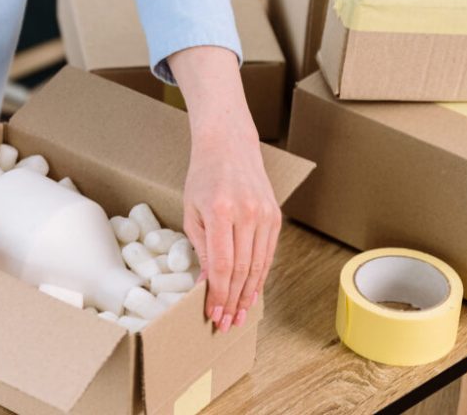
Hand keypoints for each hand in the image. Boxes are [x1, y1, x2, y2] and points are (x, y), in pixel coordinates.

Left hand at [166, 45, 280, 332]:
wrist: (229, 145)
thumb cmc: (203, 177)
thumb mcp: (191, 211)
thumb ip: (201, 248)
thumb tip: (209, 283)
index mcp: (221, 212)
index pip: (223, 265)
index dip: (219, 294)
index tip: (213, 314)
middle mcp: (247, 214)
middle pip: (243, 270)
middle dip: (234, 301)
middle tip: (226, 322)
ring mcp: (265, 215)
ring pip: (259, 266)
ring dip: (249, 294)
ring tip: (239, 314)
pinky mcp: (275, 216)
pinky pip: (268, 253)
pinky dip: (260, 275)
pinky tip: (252, 291)